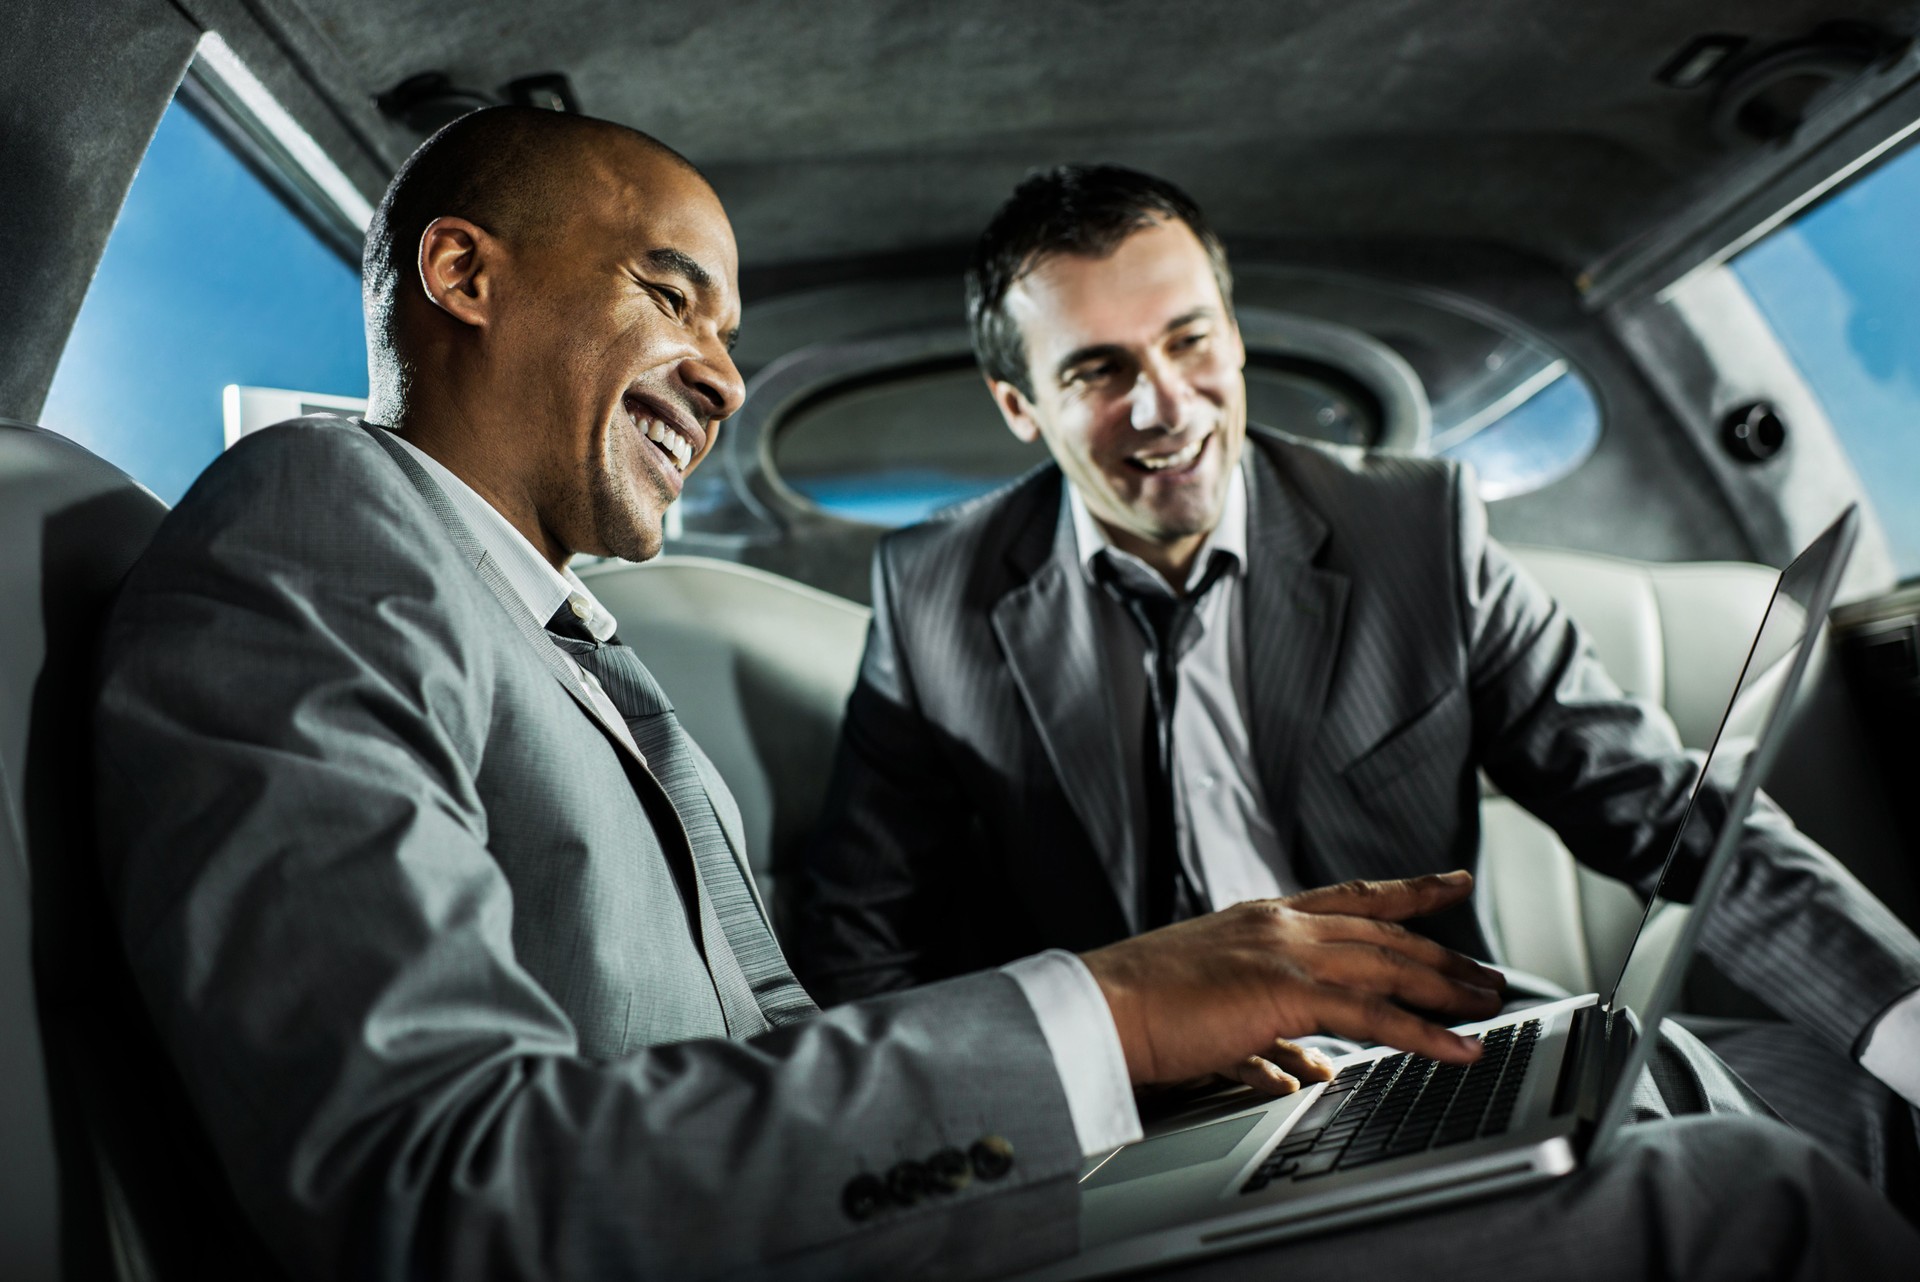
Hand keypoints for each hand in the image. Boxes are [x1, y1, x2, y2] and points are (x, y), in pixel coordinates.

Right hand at [1081, 871, 1505, 1088]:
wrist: (1103, 1007)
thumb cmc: (1145, 1008)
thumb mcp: (1218, 1008)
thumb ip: (1271, 1037)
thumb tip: (1305, 1069)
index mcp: (1265, 917)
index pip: (1354, 897)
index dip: (1409, 890)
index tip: (1450, 882)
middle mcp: (1282, 924)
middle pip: (1385, 934)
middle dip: (1444, 954)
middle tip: (1490, 973)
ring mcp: (1286, 952)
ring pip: (1389, 965)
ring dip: (1447, 987)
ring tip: (1488, 1006)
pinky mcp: (1286, 991)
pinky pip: (1373, 1013)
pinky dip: (1424, 1033)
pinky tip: (1457, 1048)